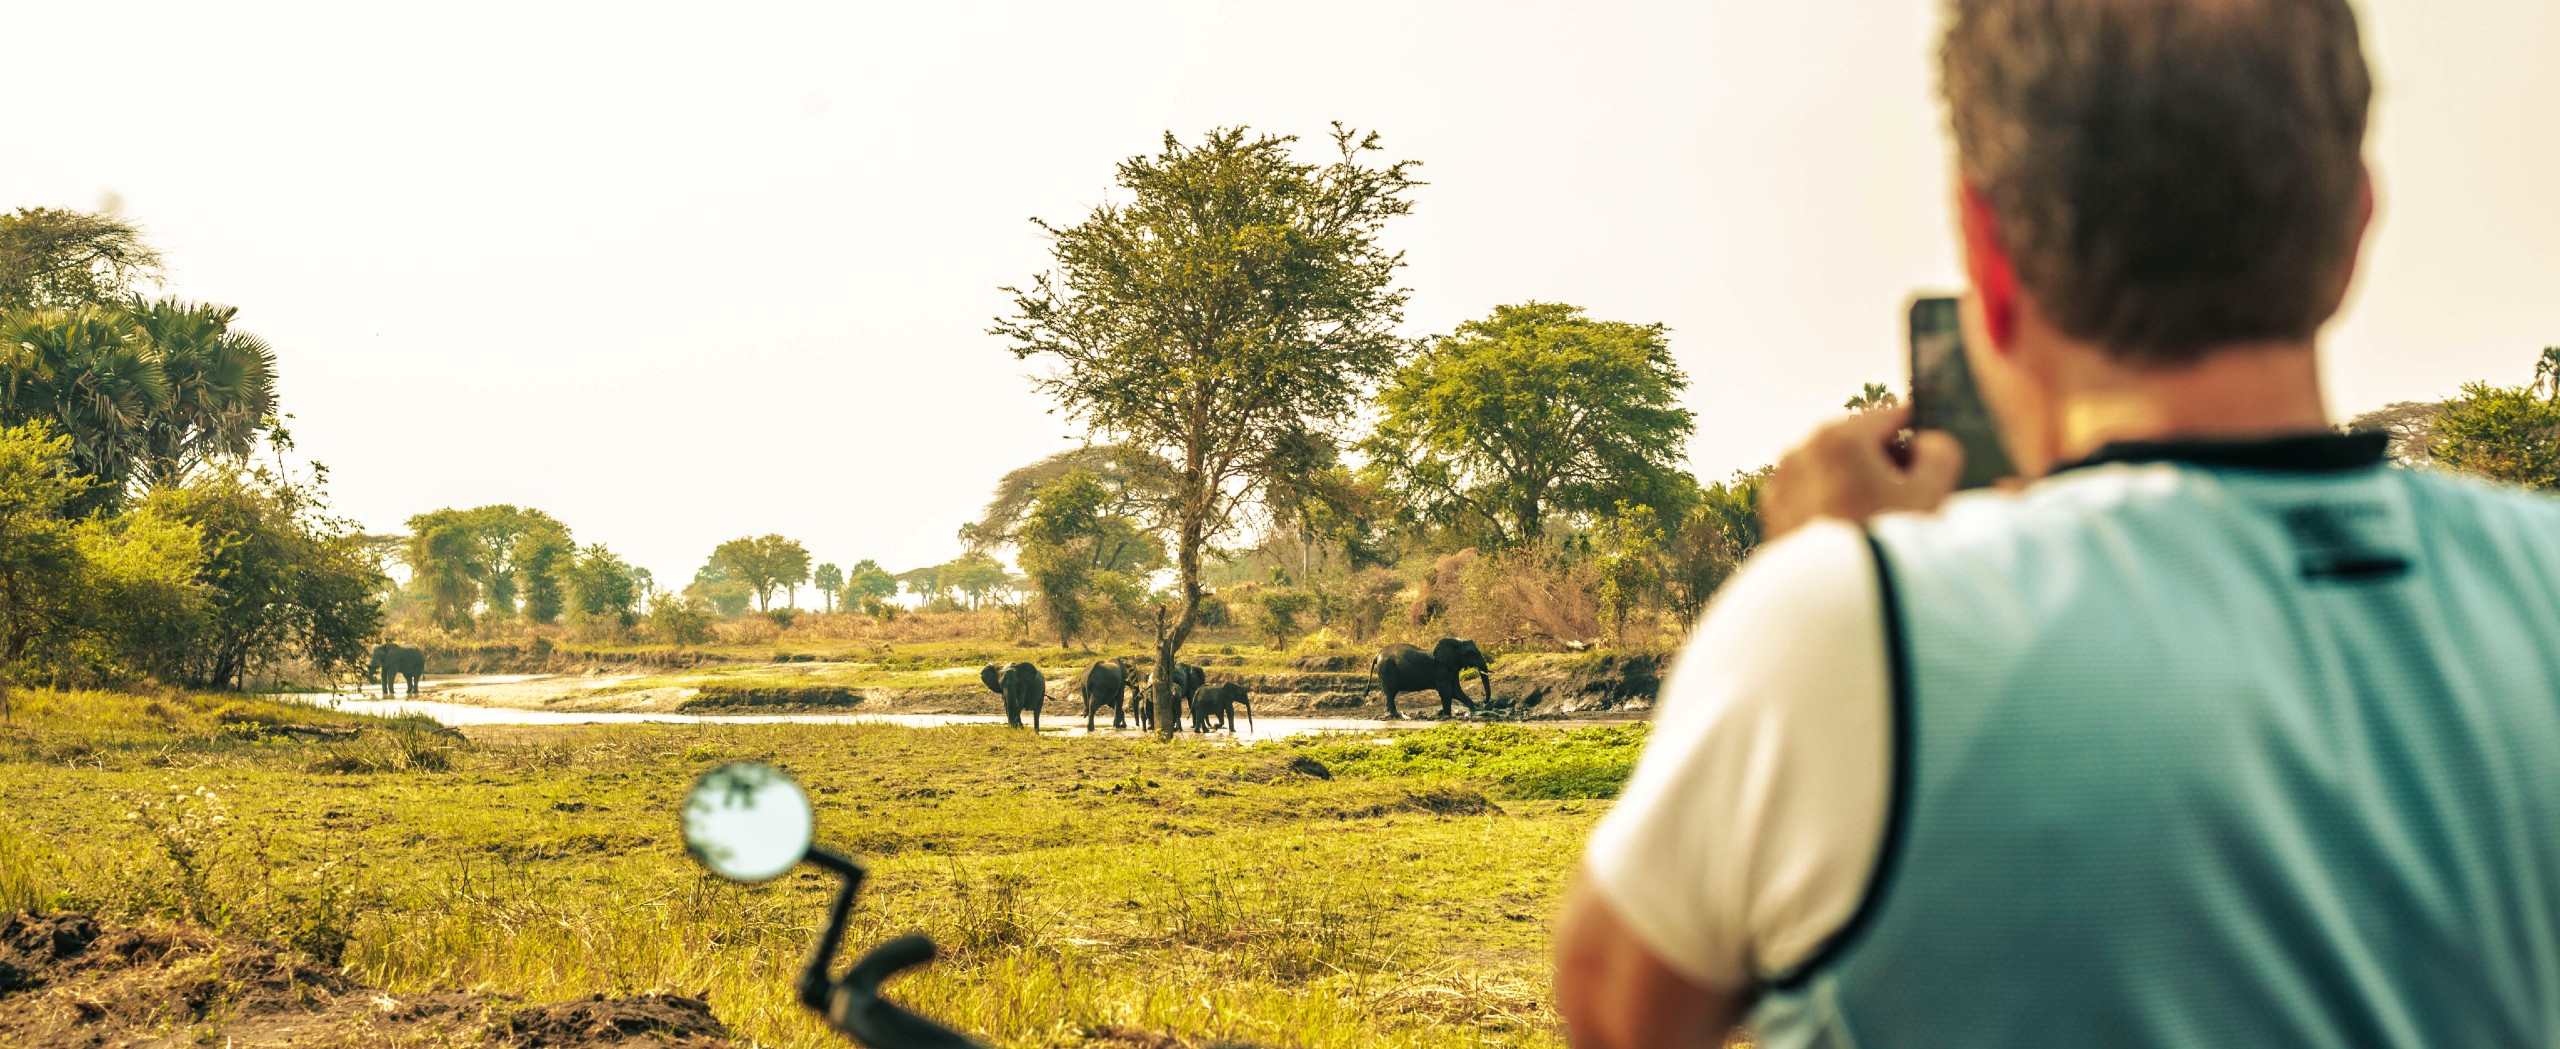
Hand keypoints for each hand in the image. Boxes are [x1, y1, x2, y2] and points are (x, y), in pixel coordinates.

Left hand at [1760, 405, 1963, 543]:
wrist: (1832, 608)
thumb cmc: (1884, 549)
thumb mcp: (1931, 496)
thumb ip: (1940, 453)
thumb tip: (1927, 443)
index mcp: (1838, 438)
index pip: (1891, 417)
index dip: (1918, 438)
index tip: (1930, 465)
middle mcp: (1800, 452)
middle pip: (1859, 443)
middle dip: (1885, 464)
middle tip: (1906, 502)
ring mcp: (1781, 484)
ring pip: (1833, 470)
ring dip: (1857, 485)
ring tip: (1879, 524)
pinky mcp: (1772, 516)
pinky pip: (1813, 498)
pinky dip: (1831, 506)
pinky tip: (1851, 537)